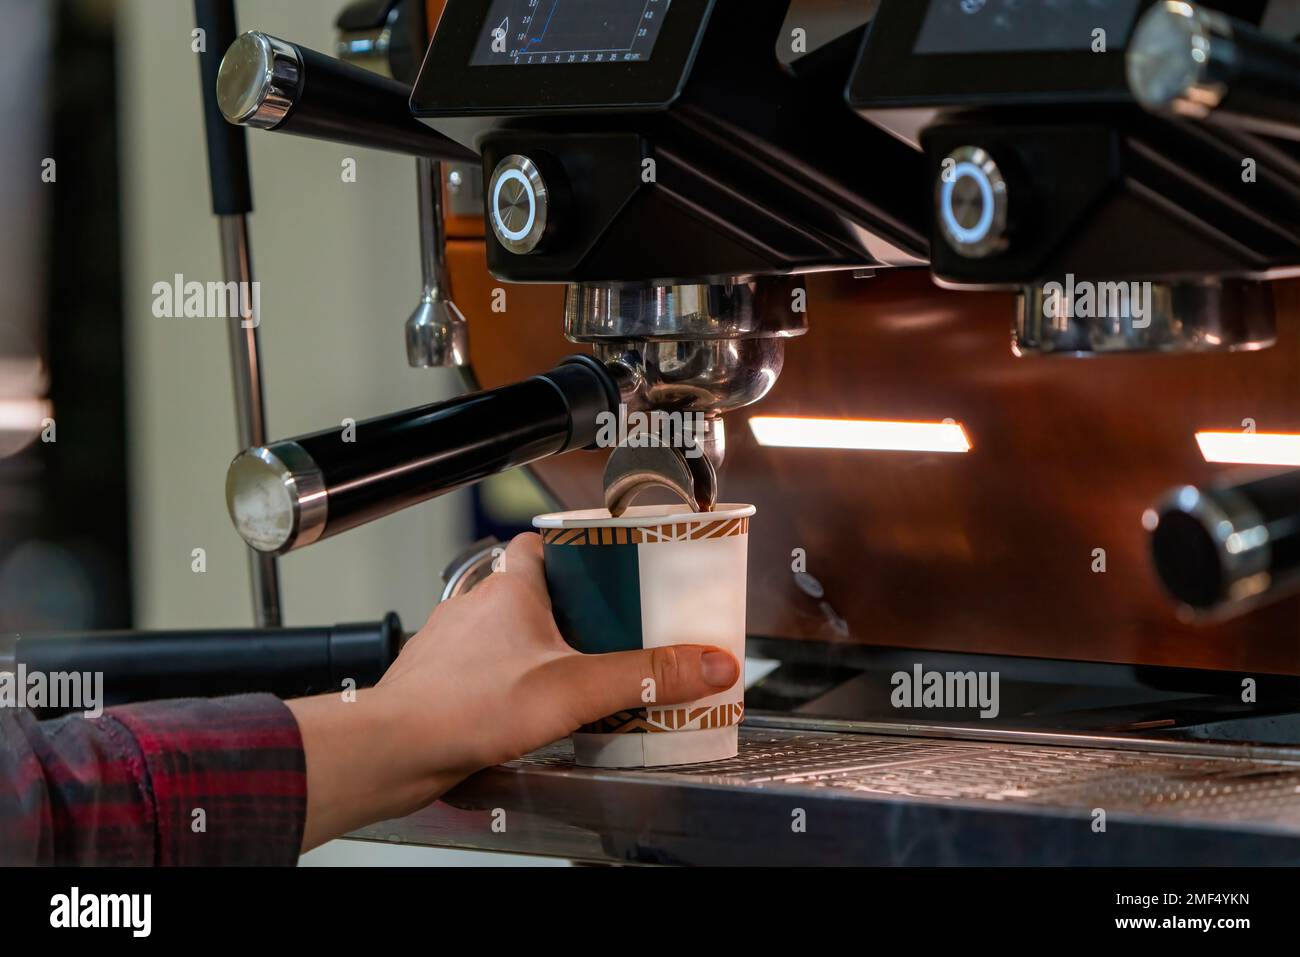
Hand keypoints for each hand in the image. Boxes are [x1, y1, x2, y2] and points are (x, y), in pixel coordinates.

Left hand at [287, 532, 740, 850]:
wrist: (393, 751)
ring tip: (585, 674)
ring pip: (511, 633)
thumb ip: (645, 677)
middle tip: (616, 629)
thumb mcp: (575, 689)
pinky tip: (537, 711)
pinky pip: (490, 671)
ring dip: (544, 648)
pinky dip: (516, 684)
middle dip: (575, 610)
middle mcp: (479, 607)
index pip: (544, 542)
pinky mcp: (444, 683)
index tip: (613, 561)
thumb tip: (710, 664)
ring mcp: (456, 646)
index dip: (578, 547)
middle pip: (536, 590)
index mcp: (511, 589)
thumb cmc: (462, 708)